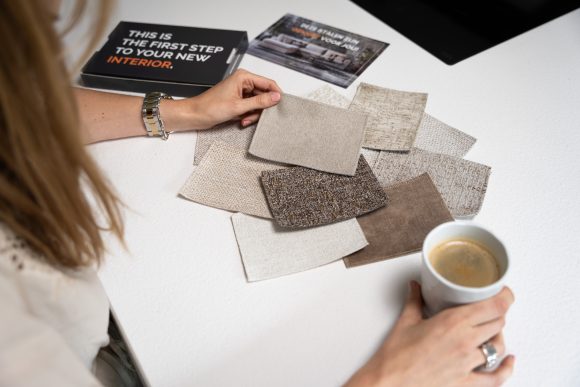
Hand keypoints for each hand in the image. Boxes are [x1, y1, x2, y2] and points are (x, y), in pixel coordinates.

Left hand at [163, 69, 281, 130]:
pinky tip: (242, 120)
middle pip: (264, 94)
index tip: (281, 106)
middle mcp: (244, 82)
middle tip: (258, 117)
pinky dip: (249, 115)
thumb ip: (259, 102)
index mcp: (244, 77)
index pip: (268, 83)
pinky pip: (251, 107)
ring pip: (258, 103)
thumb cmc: (210, 108)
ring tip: (245, 119)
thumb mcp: (238, 107)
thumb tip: (276, 97)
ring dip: (254, 113)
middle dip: (262, 108)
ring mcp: (241, 91)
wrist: (195, 115)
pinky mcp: (239, 100)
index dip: (276, 94)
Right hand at [345, 282, 514, 386]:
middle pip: (498, 323)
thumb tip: (415, 287)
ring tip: (490, 332)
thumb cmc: (395, 356)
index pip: (493, 306)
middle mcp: (465, 342)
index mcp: (452, 322)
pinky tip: (509, 362)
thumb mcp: (406, 322)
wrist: (389, 382)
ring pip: (498, 347)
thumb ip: (415, 300)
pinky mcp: (466, 383)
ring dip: (497, 337)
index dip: (505, 297)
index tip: (505, 292)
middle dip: (498, 314)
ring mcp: (468, 364)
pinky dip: (506, 369)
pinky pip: (495, 378)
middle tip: (491, 308)